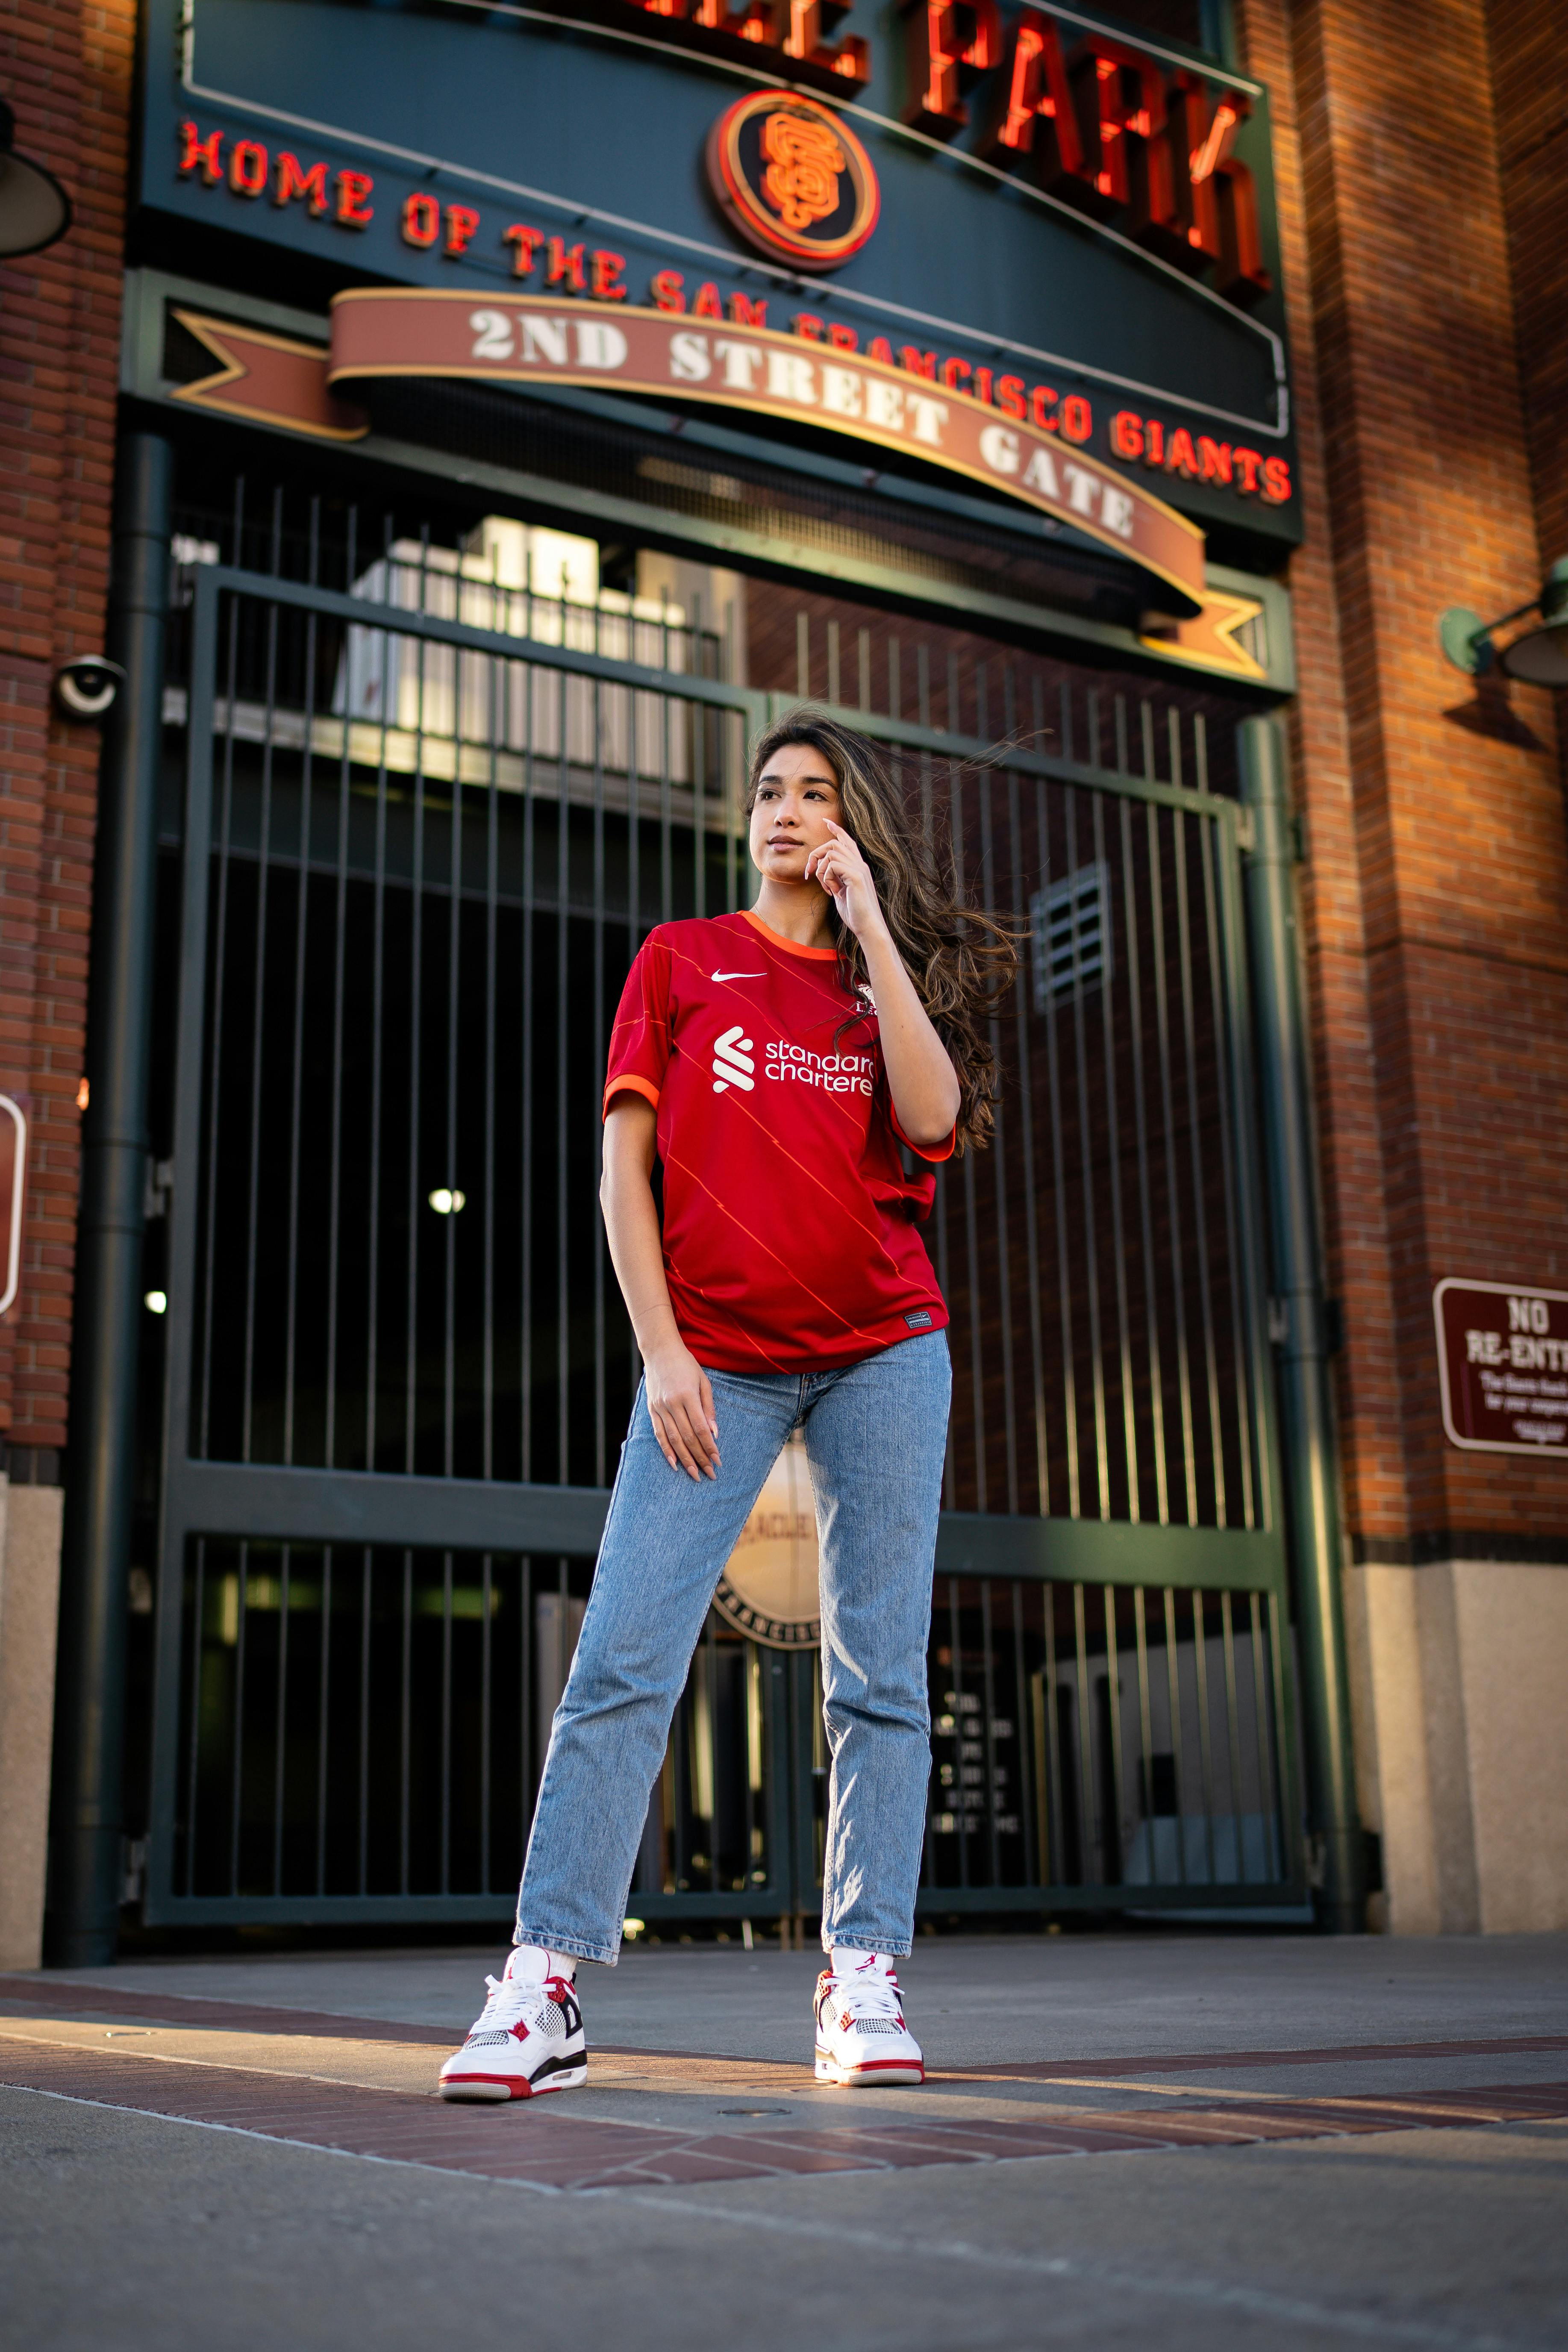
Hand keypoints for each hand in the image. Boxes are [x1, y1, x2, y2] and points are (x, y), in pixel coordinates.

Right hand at [644, 1341, 720, 1479]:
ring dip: (684, 1459)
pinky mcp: (651, 1409)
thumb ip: (709, 1407)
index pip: (700, 1429)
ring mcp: (660, 1408)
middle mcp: (672, 1404)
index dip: (709, 1447)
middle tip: (710, 1474)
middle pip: (688, 1438)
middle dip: (700, 1458)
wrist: (659, 1350)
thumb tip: (715, 1433)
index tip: (718, 1461)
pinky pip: (658, 1434)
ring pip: (673, 1439)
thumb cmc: (686, 1364)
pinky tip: (674, 1464)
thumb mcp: (704, 1381)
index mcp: (687, 1396)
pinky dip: (666, 1450)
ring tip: (694, 1474)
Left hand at [804, 819, 884, 942]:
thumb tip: (823, 871)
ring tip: (827, 888)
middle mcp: (860, 864)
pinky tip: (833, 892)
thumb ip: (835, 879)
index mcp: (858, 866)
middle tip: (809, 874)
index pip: (847, 841)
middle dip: (816, 855)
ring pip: (831, 853)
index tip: (825, 821)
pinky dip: (826, 878)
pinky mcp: (855, 876)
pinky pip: (832, 865)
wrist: (868, 926)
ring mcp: (859, 869)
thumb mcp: (841, 892)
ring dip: (821, 870)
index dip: (836, 830)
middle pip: (833, 844)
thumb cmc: (855, 913)